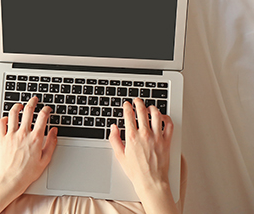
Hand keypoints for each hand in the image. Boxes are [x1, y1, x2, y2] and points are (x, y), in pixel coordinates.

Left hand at [0, 96, 57, 196]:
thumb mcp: (46, 159)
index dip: (46, 110)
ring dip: (17, 106)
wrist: (11, 179)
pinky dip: (4, 118)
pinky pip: (1, 123)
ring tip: (20, 105)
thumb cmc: (28, 172)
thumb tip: (55, 131)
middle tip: (34, 99)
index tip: (47, 109)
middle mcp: (23, 134)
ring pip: (13, 113)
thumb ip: (52, 143)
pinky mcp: (2, 138)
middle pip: (28, 110)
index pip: (42, 117)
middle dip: (33, 102)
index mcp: (36, 138)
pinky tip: (7, 119)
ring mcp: (11, 135)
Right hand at [109, 98, 177, 213]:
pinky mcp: (166, 142)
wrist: (151, 181)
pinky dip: (166, 118)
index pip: (129, 115)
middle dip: (138, 103)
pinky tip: (162, 117)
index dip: (127, 107)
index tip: (126, 104)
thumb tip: (113, 128)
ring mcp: (157, 137)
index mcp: (132, 137)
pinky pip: (169, 125)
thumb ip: (114, 139)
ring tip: (149, 107)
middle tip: (137, 101)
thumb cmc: (136, 171)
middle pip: (142, 111)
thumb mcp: (119, 155)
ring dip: (152, 108)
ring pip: (156, 115)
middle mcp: (145, 135)